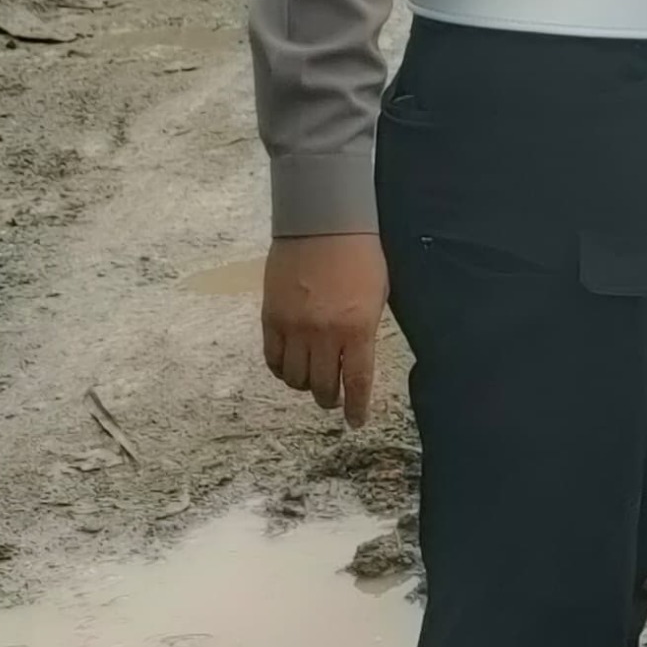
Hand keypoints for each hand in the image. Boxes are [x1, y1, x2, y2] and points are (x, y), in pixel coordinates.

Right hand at [262, 231, 387, 424]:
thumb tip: (355, 360)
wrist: (322, 225)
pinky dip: (281, 370)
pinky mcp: (271, 318)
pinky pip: (272, 359)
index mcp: (357, 329)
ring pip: (294, 378)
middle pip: (322, 385)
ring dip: (304, 385)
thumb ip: (364, 331)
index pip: (355, 382)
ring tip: (312, 382)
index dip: (355, 407)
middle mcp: (324, 334)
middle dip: (329, 398)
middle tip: (333, 400)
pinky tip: (289, 369)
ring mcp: (294, 328)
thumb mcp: (375, 297)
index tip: (355, 421)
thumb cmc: (360, 256)